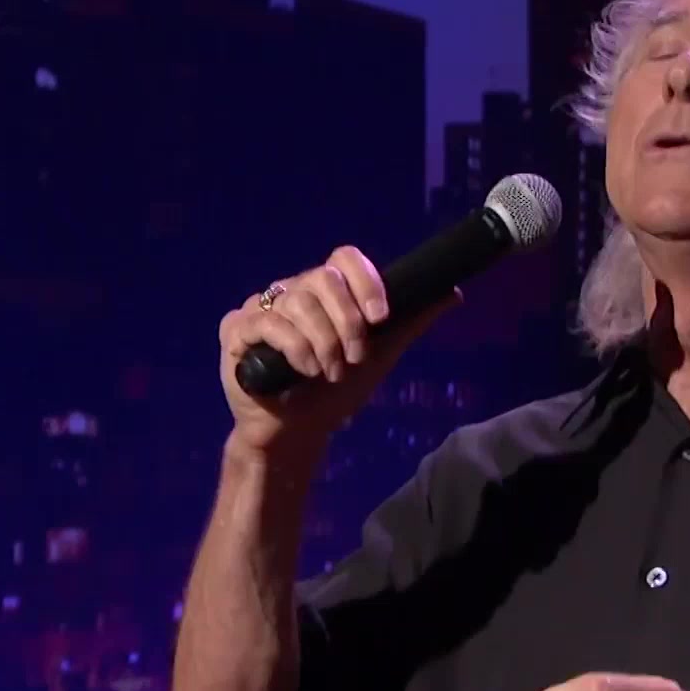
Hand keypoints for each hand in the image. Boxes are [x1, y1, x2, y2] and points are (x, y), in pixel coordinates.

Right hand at [218, 245, 456, 453]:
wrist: (298, 432)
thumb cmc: (334, 392)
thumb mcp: (380, 356)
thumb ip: (410, 322)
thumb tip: (452, 292)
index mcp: (326, 291)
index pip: (344, 258)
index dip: (366, 281)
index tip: (381, 317)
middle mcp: (293, 291)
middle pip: (324, 278)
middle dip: (347, 323)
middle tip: (354, 358)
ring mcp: (262, 307)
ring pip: (298, 303)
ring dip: (322, 344)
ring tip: (328, 373)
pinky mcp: (237, 329)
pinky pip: (267, 323)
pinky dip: (293, 348)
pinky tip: (303, 370)